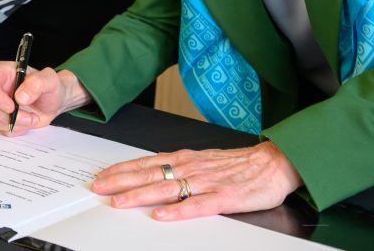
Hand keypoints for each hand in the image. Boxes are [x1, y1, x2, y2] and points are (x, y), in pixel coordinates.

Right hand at [0, 63, 90, 135]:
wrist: (55, 102)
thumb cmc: (52, 87)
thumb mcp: (51, 81)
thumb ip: (37, 83)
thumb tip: (20, 96)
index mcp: (5, 72)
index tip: (12, 107)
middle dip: (11, 116)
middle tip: (31, 116)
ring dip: (16, 123)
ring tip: (33, 118)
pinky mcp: (2, 117)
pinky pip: (2, 128)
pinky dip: (17, 129)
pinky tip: (27, 121)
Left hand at [91, 141, 303, 220]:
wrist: (275, 162)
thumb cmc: (239, 164)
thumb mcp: (203, 160)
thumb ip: (179, 167)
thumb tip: (152, 173)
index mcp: (186, 158)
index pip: (146, 163)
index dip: (122, 170)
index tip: (102, 177)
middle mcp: (192, 167)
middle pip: (150, 174)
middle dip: (121, 181)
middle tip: (98, 188)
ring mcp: (207, 182)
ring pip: (168, 188)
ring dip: (141, 195)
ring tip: (120, 202)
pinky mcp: (225, 198)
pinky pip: (198, 205)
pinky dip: (178, 210)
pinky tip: (162, 215)